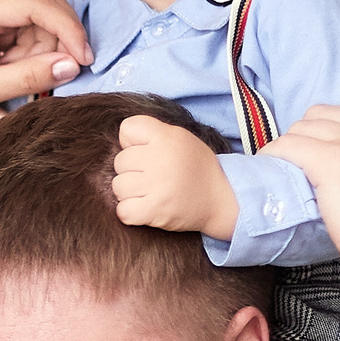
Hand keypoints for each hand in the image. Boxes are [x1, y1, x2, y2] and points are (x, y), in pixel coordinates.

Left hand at [0, 0, 90, 134]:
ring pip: (39, 15)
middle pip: (43, 0)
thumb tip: (71, 65)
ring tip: (18, 75)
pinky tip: (13, 70)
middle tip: (63, 69)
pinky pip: (28, 27)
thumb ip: (29, 76)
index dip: (67, 29)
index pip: (37, 3)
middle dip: (58, 35)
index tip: (83, 58)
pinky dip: (32, 50)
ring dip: (43, 46)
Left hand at [113, 115, 239, 237]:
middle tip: (151, 176)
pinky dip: (130, 212)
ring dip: (129, 192)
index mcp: (167, 137)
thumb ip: (153, 134)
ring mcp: (156, 186)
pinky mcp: (154, 211)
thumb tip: (122, 141)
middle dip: (131, 170)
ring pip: (118, 186)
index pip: (127, 128)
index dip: (132, 142)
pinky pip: (123, 211)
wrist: (221, 199)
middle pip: (119, 161)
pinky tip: (144, 208)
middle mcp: (160, 159)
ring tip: (148, 193)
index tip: (146, 152)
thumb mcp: (181, 138)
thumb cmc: (196, 168)